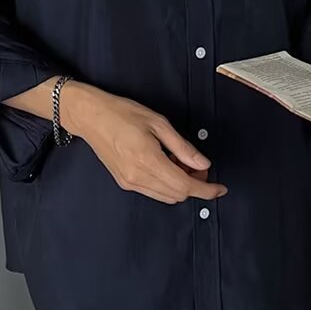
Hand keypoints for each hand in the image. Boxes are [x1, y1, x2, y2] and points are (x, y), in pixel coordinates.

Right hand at [63, 83, 227, 203]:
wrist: (90, 116)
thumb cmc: (121, 113)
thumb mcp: (158, 123)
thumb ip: (182, 147)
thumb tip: (203, 164)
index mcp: (148, 160)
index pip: (185, 186)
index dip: (206, 190)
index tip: (220, 188)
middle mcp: (137, 177)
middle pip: (178, 194)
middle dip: (195, 185)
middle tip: (199, 166)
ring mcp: (129, 182)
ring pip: (166, 196)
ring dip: (180, 186)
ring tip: (181, 162)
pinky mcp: (124, 182)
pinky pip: (153, 192)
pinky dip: (166, 184)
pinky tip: (165, 165)